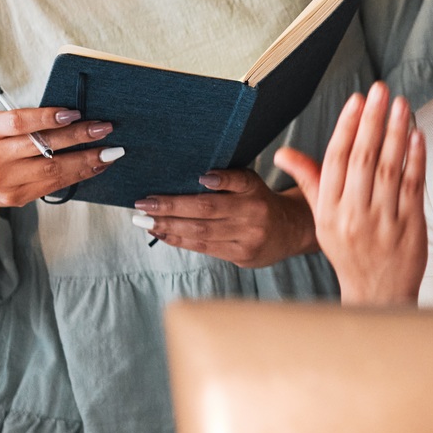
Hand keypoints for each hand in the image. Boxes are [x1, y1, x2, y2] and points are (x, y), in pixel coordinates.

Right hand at [0, 106, 121, 209]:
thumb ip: (26, 122)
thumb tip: (74, 116)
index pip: (20, 122)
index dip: (48, 117)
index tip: (75, 113)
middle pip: (42, 147)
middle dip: (78, 137)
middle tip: (104, 128)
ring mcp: (4, 181)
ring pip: (52, 170)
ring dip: (86, 160)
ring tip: (110, 151)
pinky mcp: (16, 198)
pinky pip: (54, 185)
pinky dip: (79, 174)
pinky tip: (96, 166)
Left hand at [131, 168, 315, 267]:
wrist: (289, 231)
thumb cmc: (259, 201)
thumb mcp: (250, 183)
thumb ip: (228, 179)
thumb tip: (191, 179)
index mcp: (255, 190)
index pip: (236, 181)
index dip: (219, 179)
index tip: (198, 177)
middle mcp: (253, 213)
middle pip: (207, 209)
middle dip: (170, 207)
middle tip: (143, 204)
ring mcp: (248, 237)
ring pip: (201, 232)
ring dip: (168, 226)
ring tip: (144, 221)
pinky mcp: (241, 255)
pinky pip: (204, 247)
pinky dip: (178, 240)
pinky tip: (161, 233)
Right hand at [273, 82, 427, 303]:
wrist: (377, 293)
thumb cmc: (348, 250)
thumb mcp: (322, 219)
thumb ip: (310, 181)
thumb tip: (282, 152)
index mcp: (328, 211)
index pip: (335, 160)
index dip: (346, 127)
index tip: (356, 99)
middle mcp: (352, 215)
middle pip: (362, 159)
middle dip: (371, 120)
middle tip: (380, 90)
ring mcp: (382, 221)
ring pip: (388, 169)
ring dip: (395, 132)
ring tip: (400, 104)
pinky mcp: (409, 227)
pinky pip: (412, 186)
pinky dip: (415, 158)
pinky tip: (417, 135)